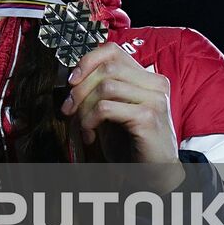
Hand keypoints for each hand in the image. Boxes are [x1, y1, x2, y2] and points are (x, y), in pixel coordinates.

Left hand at [60, 43, 182, 189]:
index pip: (112, 51)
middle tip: (69, 109)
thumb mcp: (113, 109)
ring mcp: (154, 99)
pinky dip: (89, 120)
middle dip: (80, 89)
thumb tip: (72, 76)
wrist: (153, 173)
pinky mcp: (147, 117)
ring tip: (83, 126)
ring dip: (84, 107)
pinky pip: (105, 107)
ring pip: (105, 86)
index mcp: (147, 77)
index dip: (87, 61)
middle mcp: (155, 84)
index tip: (71, 81)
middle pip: (106, 68)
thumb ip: (100, 88)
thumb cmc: (130, 141)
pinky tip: (90, 135)